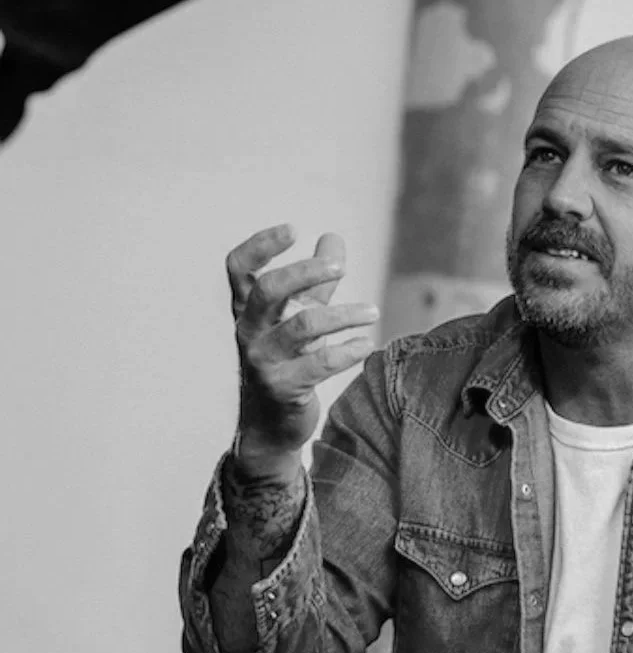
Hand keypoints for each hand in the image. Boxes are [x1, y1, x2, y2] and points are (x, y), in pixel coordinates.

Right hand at [226, 224, 378, 471]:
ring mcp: (263, 361)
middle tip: (341, 268)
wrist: (271, 424)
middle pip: (269, 290)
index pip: (239, 268)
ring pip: (302, 327)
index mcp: (248, 309)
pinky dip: (348, 351)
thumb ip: (317, 281)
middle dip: (306, 273)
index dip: (261, 245)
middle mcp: (249, 331)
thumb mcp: (298, 315)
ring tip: (372, 311)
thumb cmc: (287, 359)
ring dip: (343, 314)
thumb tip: (333, 236)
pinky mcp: (284, 388)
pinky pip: (319, 364)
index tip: (294, 229)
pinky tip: (367, 344)